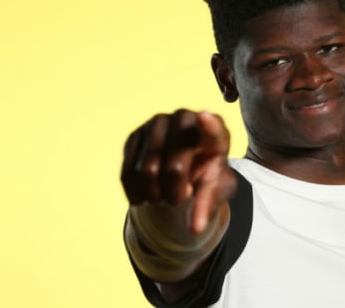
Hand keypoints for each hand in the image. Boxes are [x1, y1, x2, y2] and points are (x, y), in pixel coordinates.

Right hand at [120, 109, 236, 232]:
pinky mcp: (135, 134)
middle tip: (180, 197)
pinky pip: (127, 172)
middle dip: (177, 193)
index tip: (204, 117)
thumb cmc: (207, 175)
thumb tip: (196, 228)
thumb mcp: (216, 190)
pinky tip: (146, 197)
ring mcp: (157, 123)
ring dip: (155, 194)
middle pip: (175, 167)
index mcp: (215, 133)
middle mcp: (185, 119)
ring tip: (165, 194)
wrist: (185, 167)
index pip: (213, 130)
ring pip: (147, 170)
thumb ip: (209, 205)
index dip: (208, 126)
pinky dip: (137, 193)